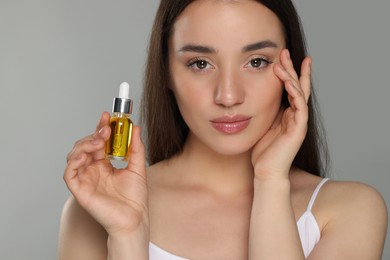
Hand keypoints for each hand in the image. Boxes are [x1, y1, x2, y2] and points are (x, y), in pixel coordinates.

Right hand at [64, 112, 147, 236]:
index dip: (100, 128)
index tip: (107, 117)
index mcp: (104, 165)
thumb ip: (136, 148)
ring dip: (85, 144)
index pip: (99, 142)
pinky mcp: (79, 189)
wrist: (134, 218)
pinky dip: (74, 161)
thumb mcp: (138, 167)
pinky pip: (69, 173)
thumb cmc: (135, 198)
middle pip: (85, 146)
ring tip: (99, 142)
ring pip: (75, 155)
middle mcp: (93, 170)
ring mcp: (85, 179)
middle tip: (105, 130)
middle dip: (94, 134)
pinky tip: (86, 154)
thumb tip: (135, 128)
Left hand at [251, 49, 310, 179]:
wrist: (266, 171)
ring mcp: (298, 122)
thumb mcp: (262, 126)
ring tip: (284, 61)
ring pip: (299, 93)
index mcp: (287, 114)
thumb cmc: (262, 152)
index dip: (288, 73)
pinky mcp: (298, 129)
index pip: (290, 89)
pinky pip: (300, 107)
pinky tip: (288, 82)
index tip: (281, 57)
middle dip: (292, 68)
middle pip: (297, 86)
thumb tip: (254, 98)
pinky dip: (295, 93)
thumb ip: (264, 112)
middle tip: (285, 51)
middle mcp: (295, 115)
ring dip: (292, 76)